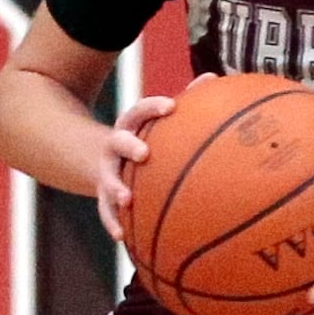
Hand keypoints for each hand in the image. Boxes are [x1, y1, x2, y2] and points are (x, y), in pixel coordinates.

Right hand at [96, 93, 173, 241]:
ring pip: (107, 179)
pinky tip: (122, 238)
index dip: (153, 107)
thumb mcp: (157, 119)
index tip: (171, 107)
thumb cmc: (144, 136)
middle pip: (118, 141)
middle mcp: (115, 145)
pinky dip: (112, 223)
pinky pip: (105, 211)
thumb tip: (214, 76)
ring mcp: (106, 171)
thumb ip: (186, 99)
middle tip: (144, 153)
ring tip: (127, 200)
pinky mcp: (102, 195)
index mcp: (131, 125)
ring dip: (115, 189)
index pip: (140, 111)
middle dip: (129, 146)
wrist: (100, 157)